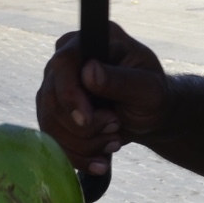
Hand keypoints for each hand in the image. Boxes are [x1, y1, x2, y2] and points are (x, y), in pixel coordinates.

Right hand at [36, 24, 172, 174]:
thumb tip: (89, 71)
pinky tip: (100, 162)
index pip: (64, 62)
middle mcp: (67, 58)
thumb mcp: (148, 89)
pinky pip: (53, 139)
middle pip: (52, 97)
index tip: (87, 121)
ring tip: (114, 142)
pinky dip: (77, 156)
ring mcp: (55, 85)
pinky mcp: (52, 111)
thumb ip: (122, 80)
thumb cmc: (153, 95)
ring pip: (50, 122)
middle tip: (116, 128)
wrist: (148, 115)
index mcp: (92, 41)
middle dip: (83, 127)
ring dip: (83, 144)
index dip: (70, 95)